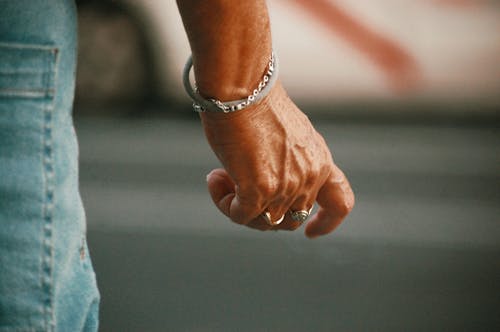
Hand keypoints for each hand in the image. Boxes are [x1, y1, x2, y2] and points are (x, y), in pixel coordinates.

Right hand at [203, 81, 353, 237]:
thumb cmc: (257, 102)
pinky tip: (214, 179)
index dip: (326, 223)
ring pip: (262, 222)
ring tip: (219, 175)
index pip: (340, 203)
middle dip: (260, 211)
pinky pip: (240, 216)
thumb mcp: (287, 134)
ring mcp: (287, 186)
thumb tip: (264, 186)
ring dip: (237, 204)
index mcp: (320, 161)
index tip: (311, 232)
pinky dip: (224, 203)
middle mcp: (309, 177)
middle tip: (235, 186)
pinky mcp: (261, 190)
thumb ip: (288, 162)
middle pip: (288, 220)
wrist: (243, 88)